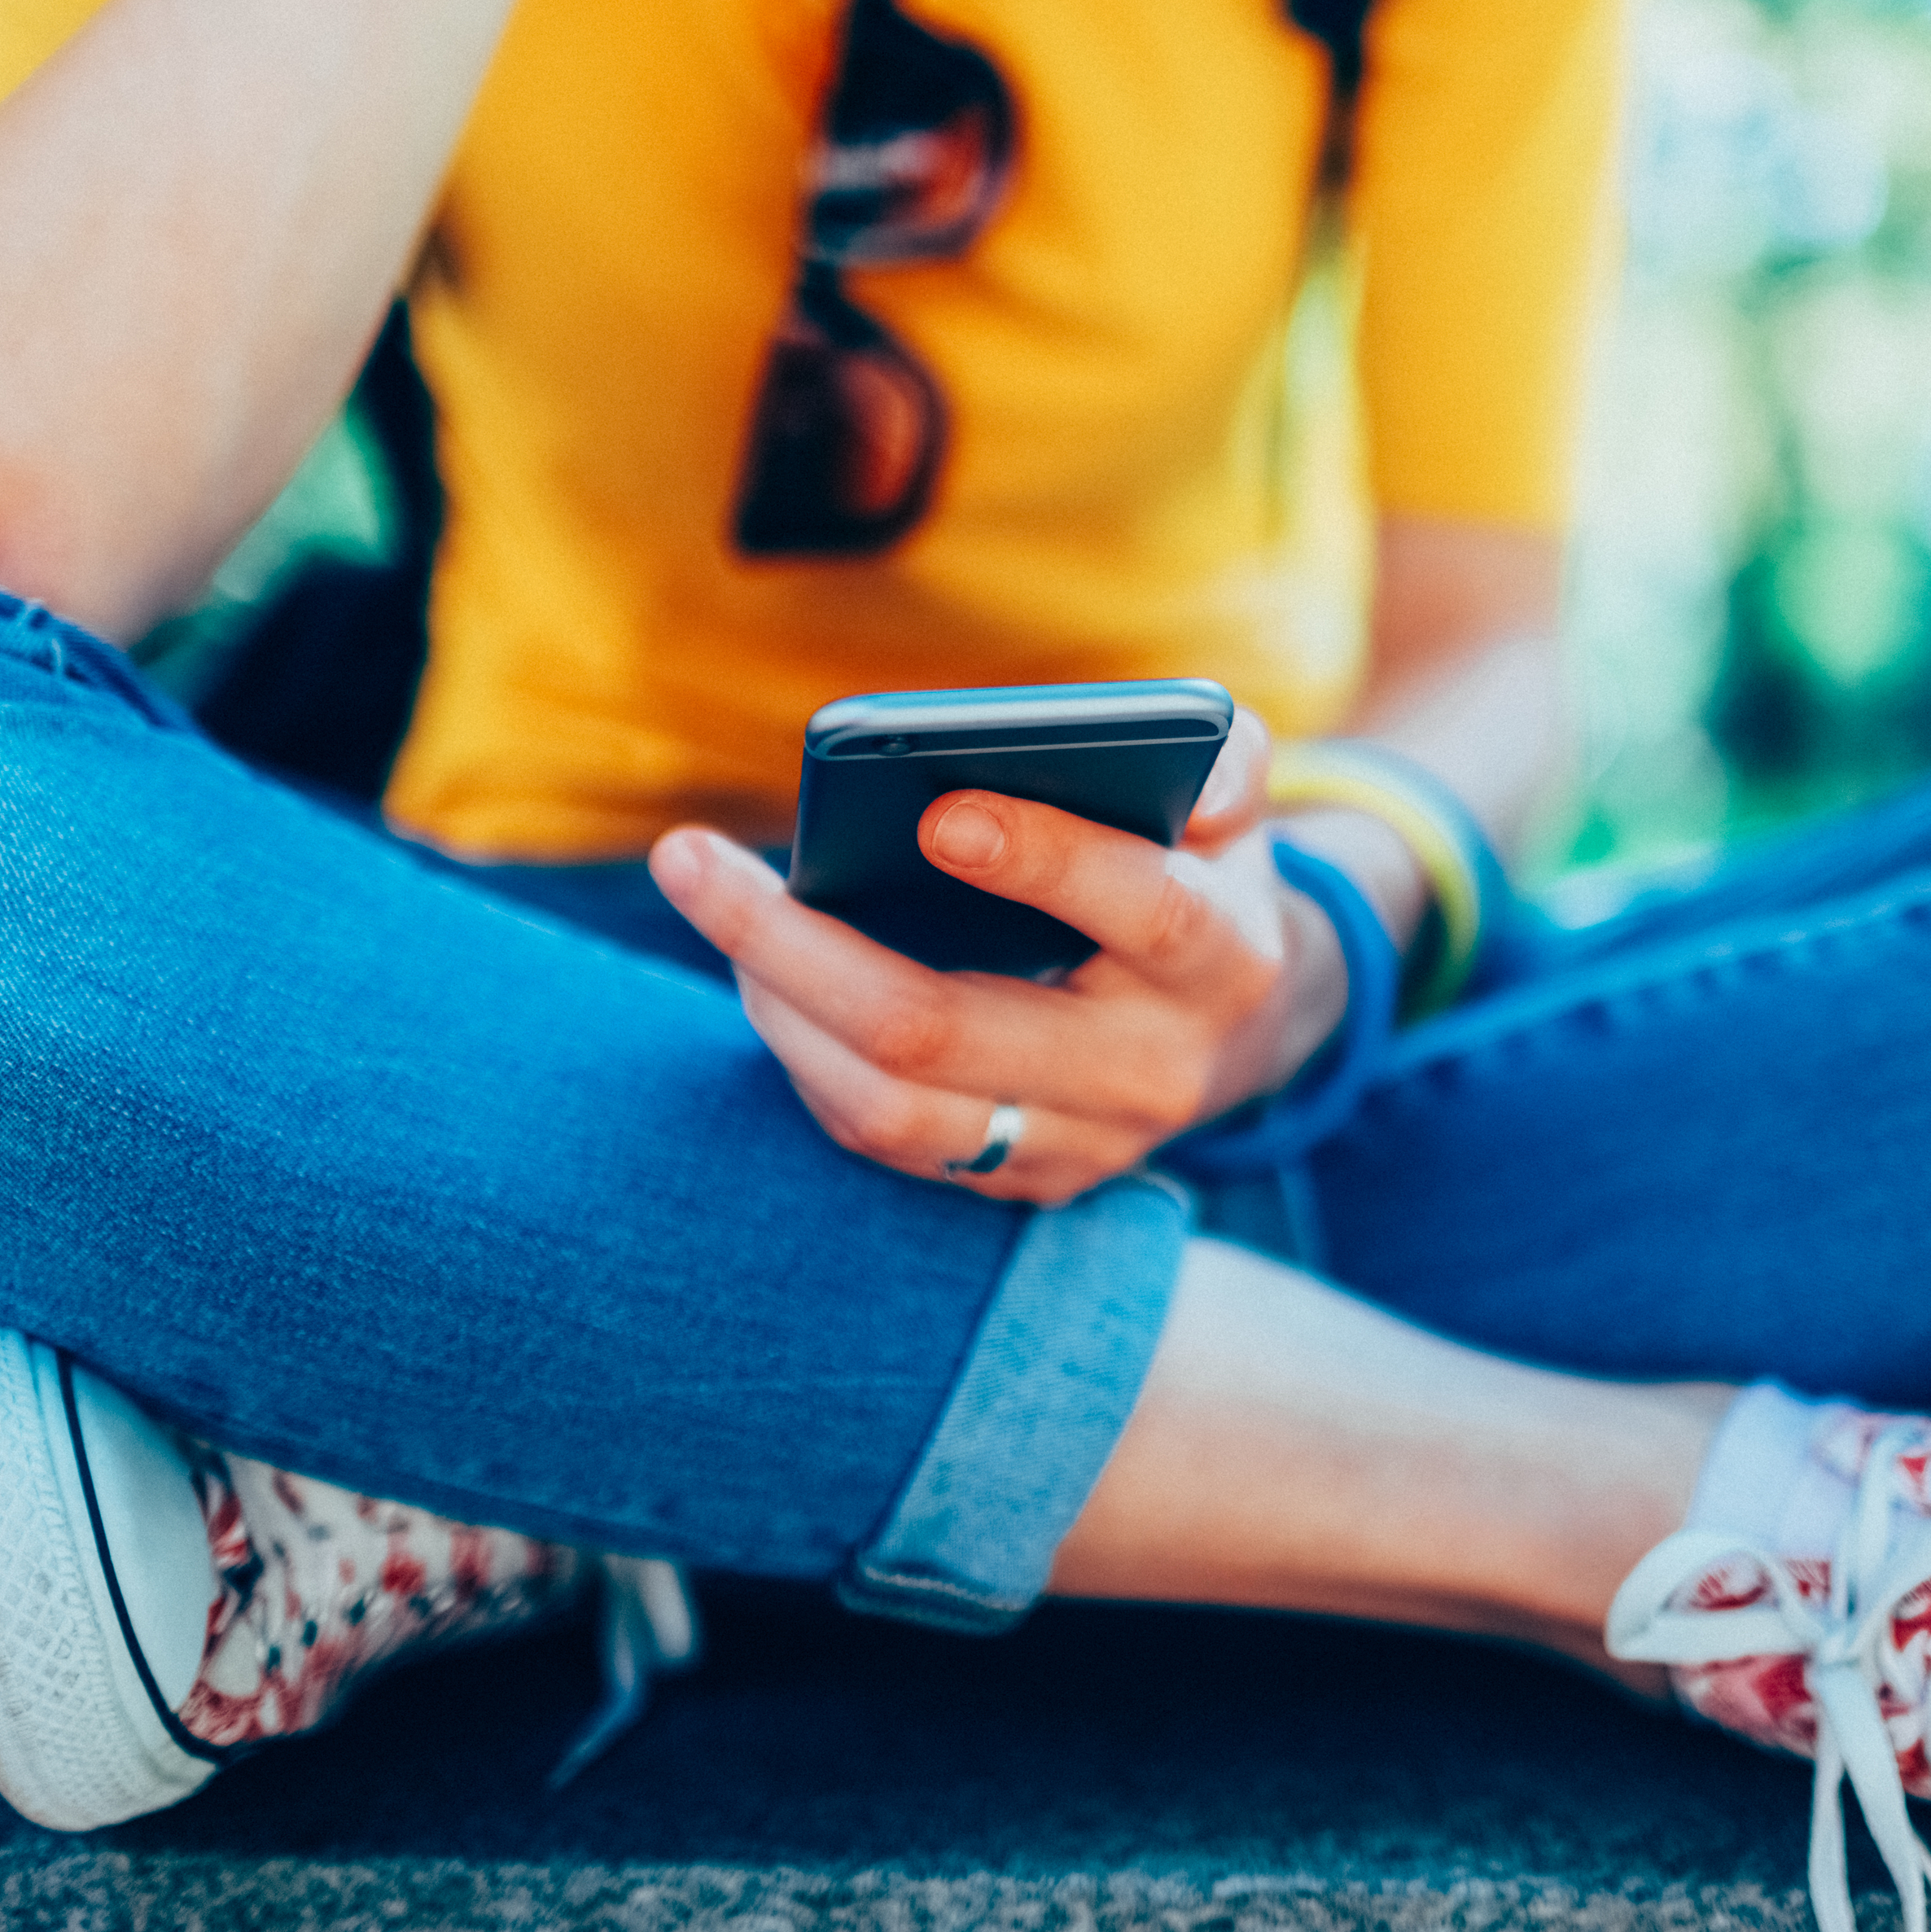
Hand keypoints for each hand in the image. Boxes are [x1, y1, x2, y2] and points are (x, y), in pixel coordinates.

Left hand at [649, 714, 1347, 1202]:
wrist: (1241, 1028)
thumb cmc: (1201, 871)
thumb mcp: (1232, 805)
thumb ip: (1219, 757)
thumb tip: (1162, 750)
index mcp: (1226, 956)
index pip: (1144, 911)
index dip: (1045, 859)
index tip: (936, 812)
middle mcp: (1155, 1070)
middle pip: (943, 1032)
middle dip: (797, 945)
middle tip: (689, 861)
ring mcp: (1084, 1143)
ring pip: (889, 1108)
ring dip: (776, 1008)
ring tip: (715, 913)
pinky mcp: (1026, 1182)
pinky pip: (884, 1139)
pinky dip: (808, 1057)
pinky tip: (766, 979)